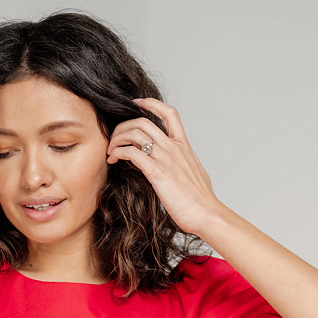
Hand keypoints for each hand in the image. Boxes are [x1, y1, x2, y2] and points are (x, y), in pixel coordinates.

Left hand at [106, 97, 222, 235]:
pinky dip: (118, 152)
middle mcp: (174, 148)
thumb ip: (183, 164)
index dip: (151, 103)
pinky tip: (113, 159)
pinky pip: (131, 152)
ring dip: (117, 138)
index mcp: (183, 146)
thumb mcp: (194, 174)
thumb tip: (177, 165)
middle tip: (114, 138)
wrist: (207, 214)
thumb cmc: (201, 200)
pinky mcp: (157, 172)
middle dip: (123, 125)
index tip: (137, 103)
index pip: (169, 113)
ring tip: (110, 150)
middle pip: (143, 121)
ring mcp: (166, 158)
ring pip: (135, 133)